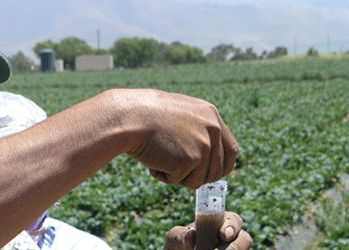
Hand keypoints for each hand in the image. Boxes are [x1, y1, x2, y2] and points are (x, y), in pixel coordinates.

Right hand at [122, 89, 237, 188]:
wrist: (129, 116)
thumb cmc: (143, 115)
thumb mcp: (178, 113)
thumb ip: (195, 129)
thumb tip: (203, 153)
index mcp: (211, 114)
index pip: (230, 148)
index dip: (222, 165)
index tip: (211, 174)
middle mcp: (213, 128)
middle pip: (218, 170)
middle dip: (198, 177)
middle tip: (175, 171)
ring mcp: (204, 144)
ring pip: (198, 180)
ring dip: (177, 176)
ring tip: (159, 157)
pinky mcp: (191, 159)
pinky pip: (178, 180)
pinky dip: (163, 175)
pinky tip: (153, 157)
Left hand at [164, 211, 252, 249]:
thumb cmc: (177, 246)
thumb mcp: (174, 240)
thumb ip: (179, 236)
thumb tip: (191, 235)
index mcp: (218, 224)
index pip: (233, 219)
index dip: (232, 225)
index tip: (223, 234)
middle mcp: (229, 239)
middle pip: (244, 239)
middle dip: (235, 246)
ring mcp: (232, 249)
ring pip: (243, 249)